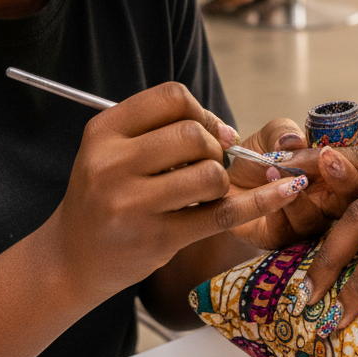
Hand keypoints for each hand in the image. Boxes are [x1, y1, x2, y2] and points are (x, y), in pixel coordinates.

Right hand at [40, 83, 305, 304]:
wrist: (70, 260)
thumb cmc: (105, 196)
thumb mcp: (113, 150)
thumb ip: (162, 129)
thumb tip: (228, 131)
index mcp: (104, 131)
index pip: (172, 97)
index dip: (202, 111)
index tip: (209, 132)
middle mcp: (112, 164)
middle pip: (194, 134)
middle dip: (215, 147)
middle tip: (210, 165)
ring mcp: (131, 204)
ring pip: (210, 174)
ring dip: (221, 180)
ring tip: (205, 192)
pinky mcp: (155, 240)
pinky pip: (221, 215)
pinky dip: (261, 202)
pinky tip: (287, 191)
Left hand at [226, 122, 357, 250]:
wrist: (225, 180)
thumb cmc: (259, 157)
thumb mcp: (271, 135)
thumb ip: (284, 132)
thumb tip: (294, 140)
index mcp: (334, 175)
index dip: (352, 164)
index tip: (330, 151)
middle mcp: (328, 202)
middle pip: (353, 202)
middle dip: (345, 182)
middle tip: (326, 160)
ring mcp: (306, 224)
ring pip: (317, 222)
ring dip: (299, 197)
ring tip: (274, 169)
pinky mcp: (280, 239)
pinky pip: (286, 232)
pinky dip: (277, 209)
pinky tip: (265, 188)